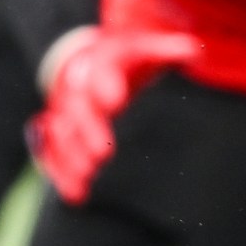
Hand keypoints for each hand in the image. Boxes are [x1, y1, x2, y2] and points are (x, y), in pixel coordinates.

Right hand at [27, 26, 201, 204]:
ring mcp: (64, 108)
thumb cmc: (127, 60)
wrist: (91, 61)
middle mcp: (78, 84)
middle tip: (103, 155)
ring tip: (87, 178)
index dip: (105, 85)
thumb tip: (193, 50)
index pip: (100, 69)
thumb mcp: (146, 50)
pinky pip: (52, 151)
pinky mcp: (58, 131)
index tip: (116, 102)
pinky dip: (61, 173)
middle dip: (87, 130)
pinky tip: (76, 195)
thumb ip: (167, 50)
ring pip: (61, 131)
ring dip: (71, 156)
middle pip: (77, 106)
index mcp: (101, 61)